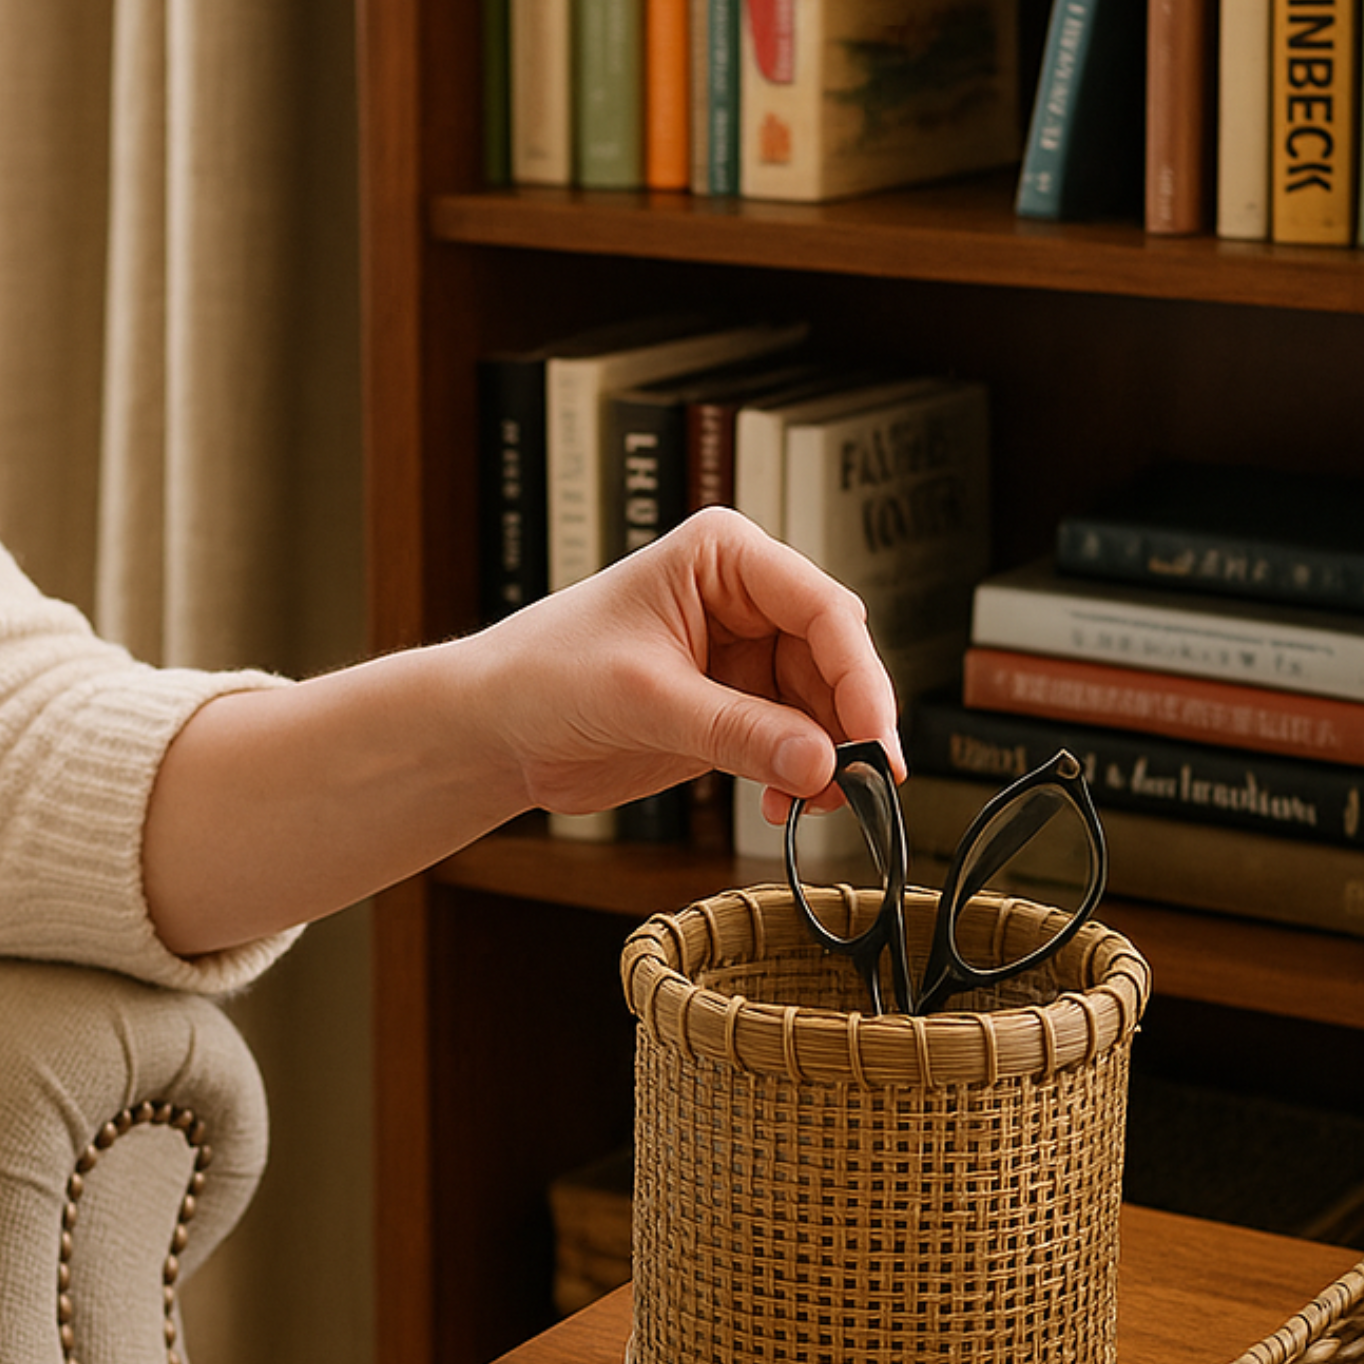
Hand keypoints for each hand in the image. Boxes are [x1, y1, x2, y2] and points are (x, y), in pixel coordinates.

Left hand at [144, 508, 900, 954]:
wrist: (491, 727)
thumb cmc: (543, 674)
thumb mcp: (645, 699)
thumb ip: (739, 730)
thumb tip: (823, 762)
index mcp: (723, 556)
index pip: (821, 606)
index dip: (858, 674)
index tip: (871, 738)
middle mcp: (742, 598)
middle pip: (833, 658)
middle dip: (849, 723)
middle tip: (865, 785)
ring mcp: (741, 656)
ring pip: (820, 707)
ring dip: (827, 758)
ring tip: (822, 804)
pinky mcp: (731, 708)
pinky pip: (791, 741)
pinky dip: (800, 776)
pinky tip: (787, 806)